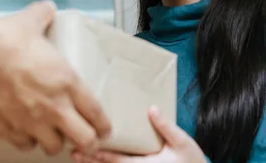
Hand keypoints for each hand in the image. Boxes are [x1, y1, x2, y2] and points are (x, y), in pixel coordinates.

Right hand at [0, 1, 111, 155]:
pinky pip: (24, 145)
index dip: (103, 124)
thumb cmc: (0, 43)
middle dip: (87, 140)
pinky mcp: (6, 130)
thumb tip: (47, 9)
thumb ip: (43, 15)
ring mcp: (30, 122)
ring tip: (52, 133)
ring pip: (54, 147)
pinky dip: (26, 141)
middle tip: (83, 137)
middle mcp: (53, 107)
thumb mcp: (29, 22)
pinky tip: (25, 132)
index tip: (104, 129)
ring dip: (55, 141)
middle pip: (84, 140)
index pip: (96, 113)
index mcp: (66, 82)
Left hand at [71, 107, 206, 162]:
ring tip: (78, 158)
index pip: (120, 161)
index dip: (102, 155)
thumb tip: (151, 109)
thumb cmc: (192, 160)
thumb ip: (165, 126)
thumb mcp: (182, 141)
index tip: (86, 147)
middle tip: (74, 154)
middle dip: (92, 161)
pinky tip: (96, 160)